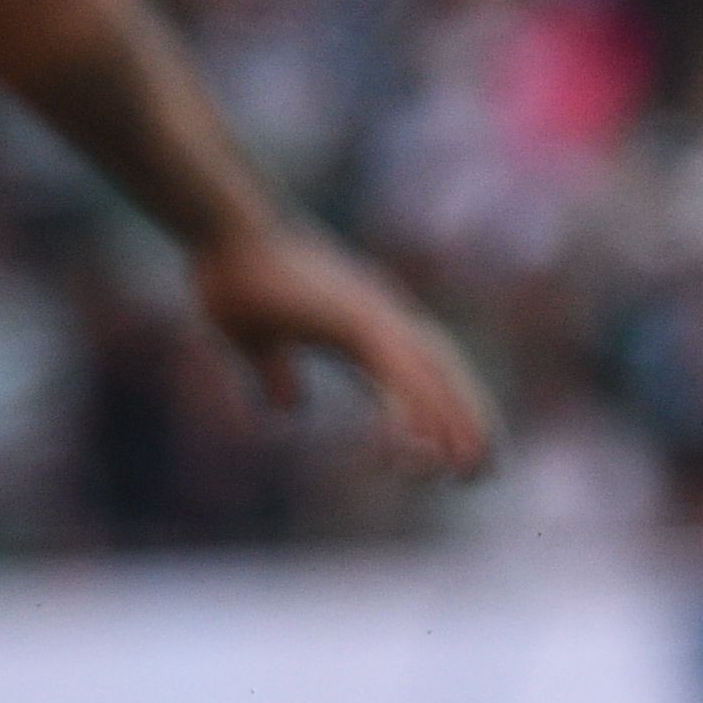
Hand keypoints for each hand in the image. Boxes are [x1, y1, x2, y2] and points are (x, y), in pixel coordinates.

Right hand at [190, 223, 497, 475]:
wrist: (220, 232)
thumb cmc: (233, 277)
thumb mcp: (254, 341)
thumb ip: (275, 372)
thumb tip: (289, 410)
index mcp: (362, 321)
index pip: (421, 367)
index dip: (444, 406)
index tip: (458, 447)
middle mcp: (379, 315)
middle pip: (441, 371)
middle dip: (467, 420)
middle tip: (483, 471)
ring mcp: (372, 314)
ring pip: (430, 375)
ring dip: (452, 423)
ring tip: (468, 469)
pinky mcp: (356, 320)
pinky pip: (396, 373)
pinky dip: (410, 411)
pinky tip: (410, 450)